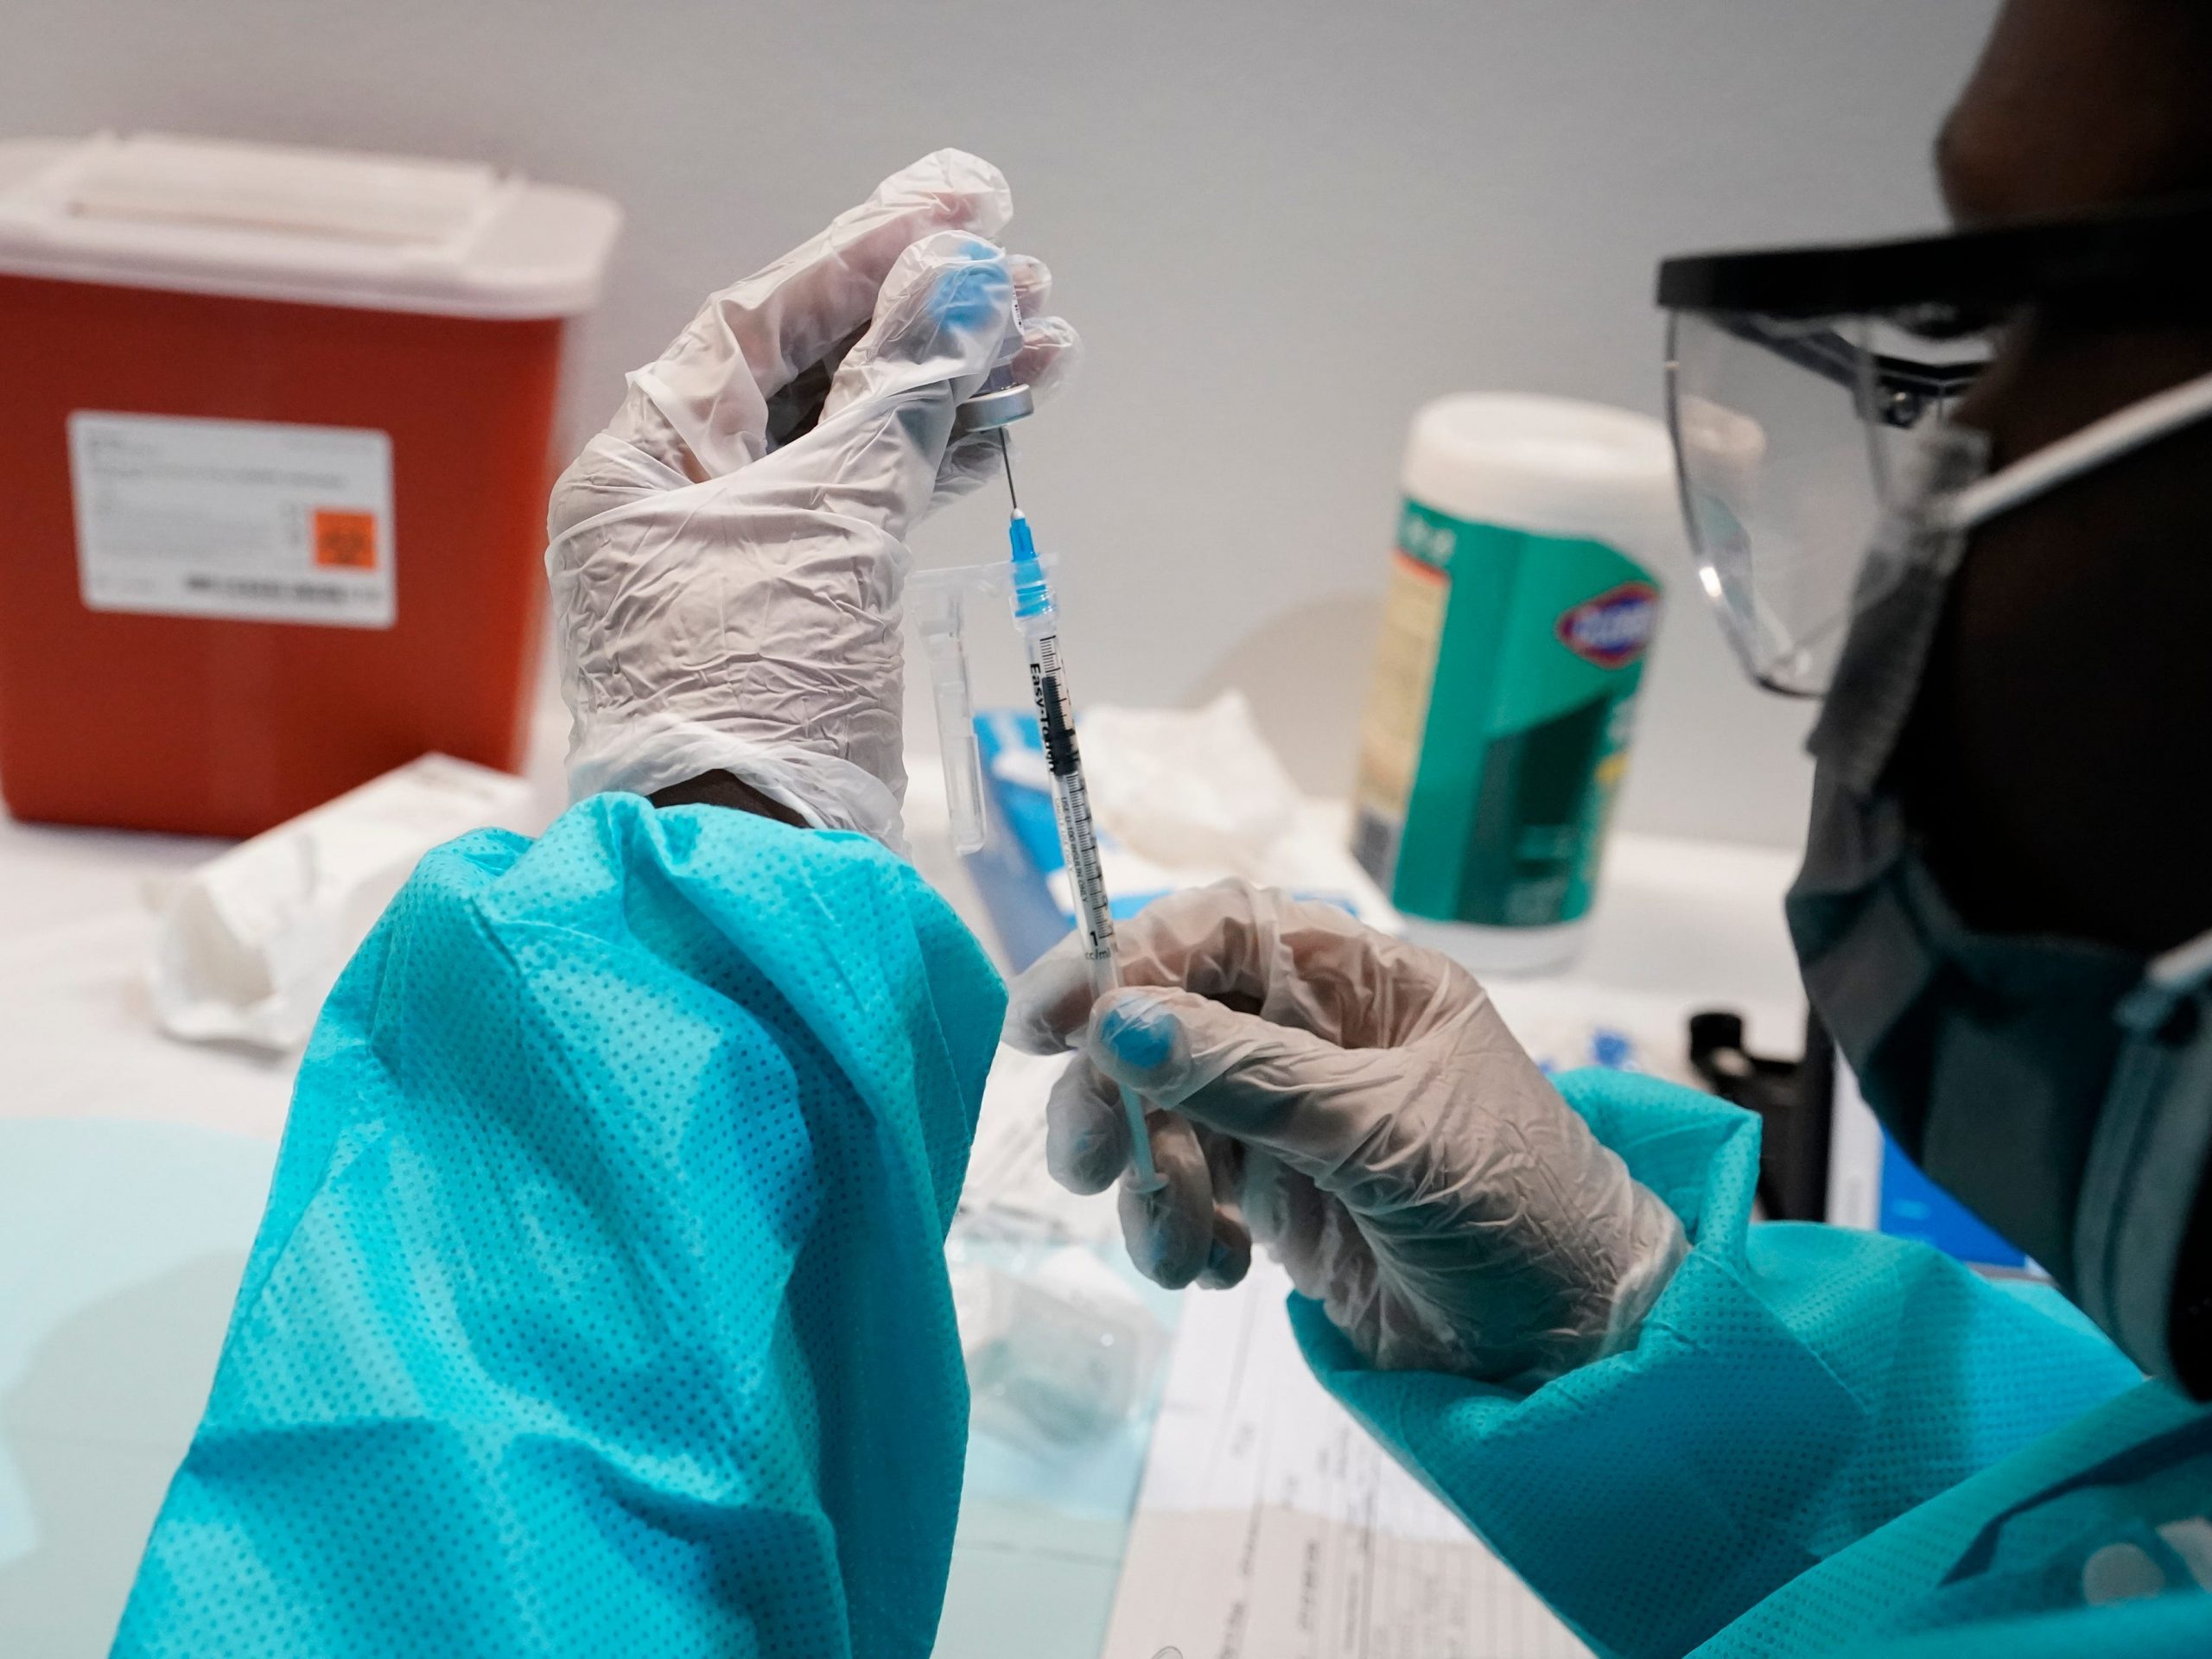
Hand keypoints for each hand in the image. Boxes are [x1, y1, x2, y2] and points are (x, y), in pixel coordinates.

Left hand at [547, 149, 1078, 842]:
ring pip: (852, 441)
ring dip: (946, 390)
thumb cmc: (758, 691)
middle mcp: (681, 500)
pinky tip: (1004, 423)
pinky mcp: (798, 611)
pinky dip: (934, 465)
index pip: (759, 322)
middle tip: (1025, 281)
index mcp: (645, 463)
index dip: (865, 255)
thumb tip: (963, 280)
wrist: (758, 865)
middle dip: (921, 324)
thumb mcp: (833, 525)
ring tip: (1046, 346)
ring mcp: (742, 558)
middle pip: (812, 374)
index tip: (959, 208)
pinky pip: (869, 506)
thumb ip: (899, 395)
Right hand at [1004, 882, 1687, 1383]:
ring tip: (1185, 1256)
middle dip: (1117, 1092)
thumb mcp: (1385, 1134)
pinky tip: (1224, 1273)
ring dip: (1151, 1183)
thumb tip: (1119, 1020)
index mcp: (1362, 981)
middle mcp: (1318, 1035)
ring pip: (1164, 1116)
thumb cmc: (1514, 1210)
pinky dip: (1181, 1232)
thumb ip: (1251, 1077)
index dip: (1124, 961)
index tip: (1048, 1021)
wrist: (1572, 1351)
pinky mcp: (1279, 1200)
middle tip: (1092, 1164)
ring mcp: (1293, 1119)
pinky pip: (1188, 1192)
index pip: (1218, 933)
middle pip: (1167, 1024)